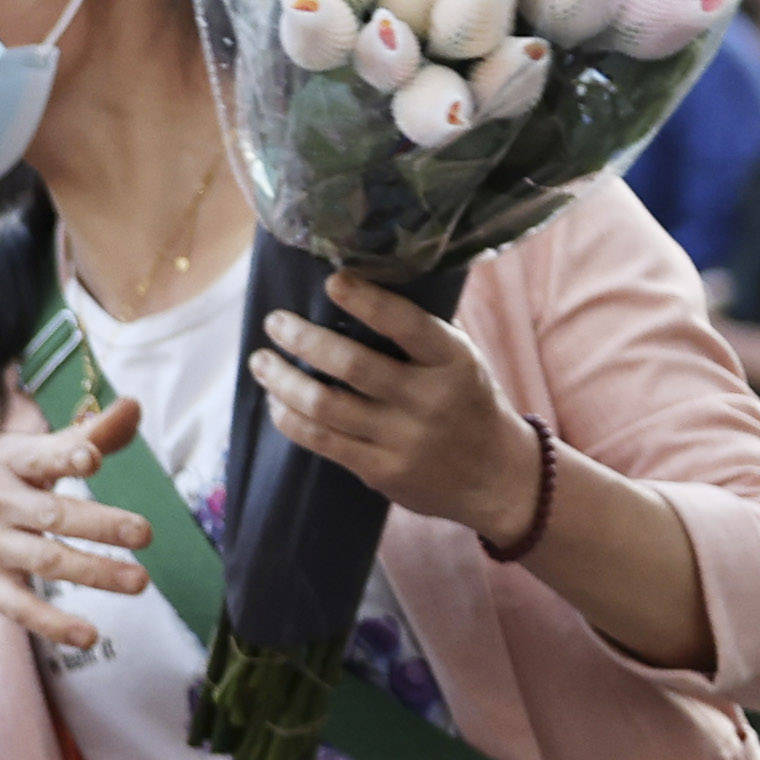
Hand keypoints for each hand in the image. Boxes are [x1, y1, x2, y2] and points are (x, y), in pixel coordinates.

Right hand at [0, 396, 153, 650]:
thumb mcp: (18, 458)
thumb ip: (81, 437)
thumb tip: (134, 405)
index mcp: (7, 464)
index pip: (40, 457)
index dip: (65, 456)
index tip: (91, 459)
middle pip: (54, 513)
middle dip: (100, 523)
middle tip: (144, 532)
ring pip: (47, 560)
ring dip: (95, 572)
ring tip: (139, 581)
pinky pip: (21, 607)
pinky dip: (54, 623)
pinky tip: (88, 635)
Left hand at [255, 277, 536, 538]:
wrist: (497, 478)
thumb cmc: (468, 402)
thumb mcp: (462, 362)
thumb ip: (419, 335)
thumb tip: (354, 289)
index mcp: (454, 362)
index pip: (408, 325)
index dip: (367, 301)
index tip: (332, 281)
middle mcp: (430, 399)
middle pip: (352, 365)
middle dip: (303, 339)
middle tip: (275, 322)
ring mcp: (404, 439)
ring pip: (325, 405)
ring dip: (282, 379)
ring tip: (261, 361)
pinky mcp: (381, 471)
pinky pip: (321, 440)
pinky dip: (289, 417)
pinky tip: (276, 401)